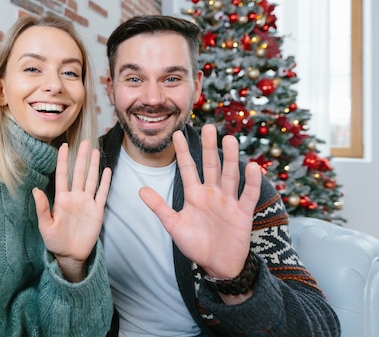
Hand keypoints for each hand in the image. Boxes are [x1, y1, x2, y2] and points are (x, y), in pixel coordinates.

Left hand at [34, 140, 110, 281]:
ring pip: (91, 179)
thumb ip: (43, 208)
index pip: (63, 175)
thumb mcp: (46, 226)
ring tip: (95, 151)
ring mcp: (87, 203)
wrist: (70, 255)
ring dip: (93, 165)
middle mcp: (75, 197)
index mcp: (62, 199)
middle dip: (81, 157)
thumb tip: (35, 191)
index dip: (63, 160)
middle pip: (79, 173)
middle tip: (84, 141)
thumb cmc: (55, 241)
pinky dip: (105, 182)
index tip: (64, 146)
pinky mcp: (97, 211)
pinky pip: (102, 193)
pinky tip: (107, 171)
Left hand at [139, 124, 260, 280]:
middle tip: (209, 127)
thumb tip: (139, 190)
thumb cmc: (195, 244)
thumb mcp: (173, 225)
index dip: (183, 152)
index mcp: (194, 194)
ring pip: (230, 175)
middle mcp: (212, 193)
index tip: (177, 134)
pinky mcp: (243, 213)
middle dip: (209, 147)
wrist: (217, 265)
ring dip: (231, 158)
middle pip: (211, 166)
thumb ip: (159, 207)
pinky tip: (252, 167)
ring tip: (230, 139)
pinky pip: (248, 195)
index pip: (187, 168)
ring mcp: (228, 201)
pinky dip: (251, 182)